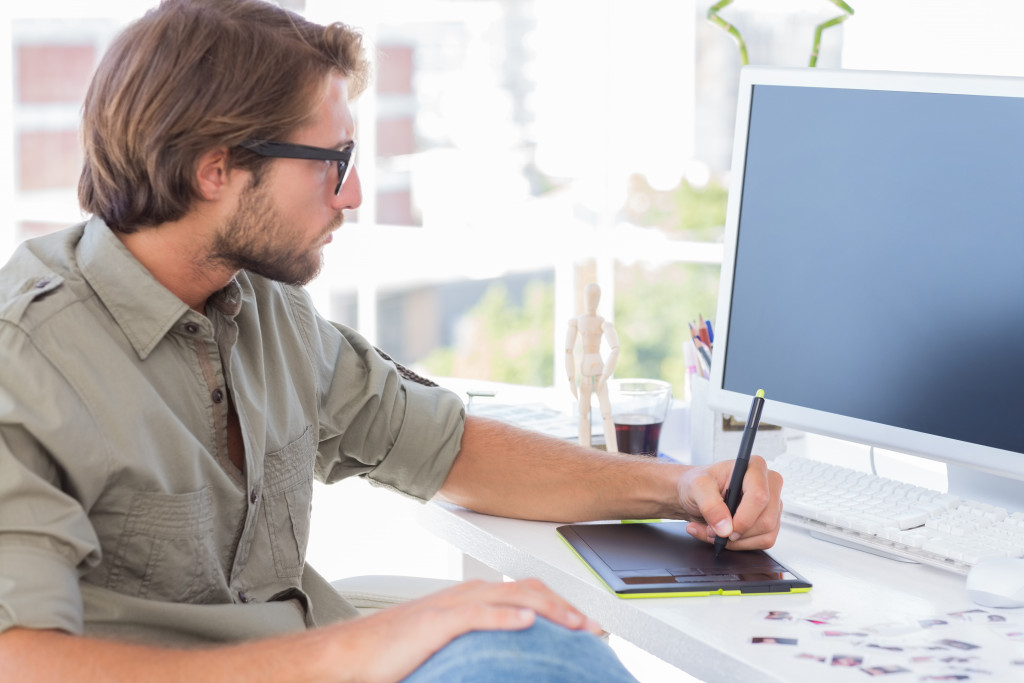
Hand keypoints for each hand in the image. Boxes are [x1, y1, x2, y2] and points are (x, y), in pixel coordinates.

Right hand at [323, 578, 601, 682]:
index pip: (528, 593)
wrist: (354, 653)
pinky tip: (528, 623)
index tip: (589, 626)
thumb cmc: (397, 651)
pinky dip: (506, 616)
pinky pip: (479, 614)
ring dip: (550, 609)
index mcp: (472, 598)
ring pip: (513, 596)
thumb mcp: (449, 645)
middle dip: (567, 606)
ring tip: (577, 625)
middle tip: (595, 628)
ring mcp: (454, 605)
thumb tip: (514, 655)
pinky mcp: (438, 622)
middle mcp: (468, 594)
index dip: (563, 605)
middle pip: (530, 590)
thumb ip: (481, 643)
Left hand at [676, 456, 782, 550]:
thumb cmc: (698, 484)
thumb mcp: (696, 486)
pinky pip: (764, 541)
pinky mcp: (770, 521)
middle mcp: (768, 484)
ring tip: (714, 532)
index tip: (725, 529)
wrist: (694, 495)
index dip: (743, 518)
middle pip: (766, 520)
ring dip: (737, 541)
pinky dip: (741, 544)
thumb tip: (725, 527)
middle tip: (712, 531)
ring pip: (766, 534)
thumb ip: (710, 504)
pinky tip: (724, 537)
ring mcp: (772, 504)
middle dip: (737, 533)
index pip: (759, 496)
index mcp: (754, 467)